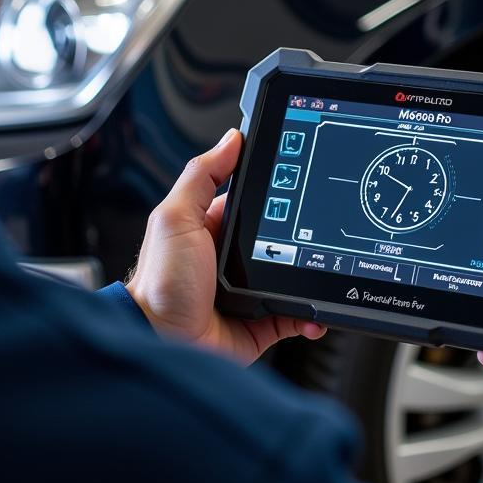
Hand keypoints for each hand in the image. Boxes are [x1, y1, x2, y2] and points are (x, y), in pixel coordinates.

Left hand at [125, 129, 326, 363]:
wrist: (161, 343)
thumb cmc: (159, 284)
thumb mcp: (176, 218)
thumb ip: (201, 176)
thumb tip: (232, 139)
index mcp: (214, 228)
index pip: (255, 202)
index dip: (277, 193)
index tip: (304, 180)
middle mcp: (233, 259)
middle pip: (280, 238)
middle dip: (302, 236)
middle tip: (318, 231)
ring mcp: (249, 291)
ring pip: (293, 275)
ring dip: (309, 273)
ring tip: (323, 268)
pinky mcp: (261, 323)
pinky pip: (295, 315)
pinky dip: (309, 314)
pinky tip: (314, 310)